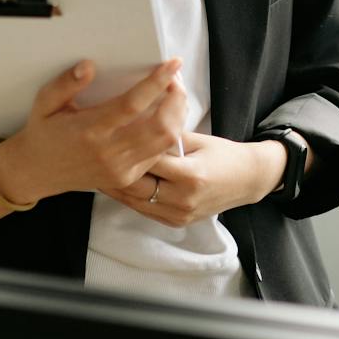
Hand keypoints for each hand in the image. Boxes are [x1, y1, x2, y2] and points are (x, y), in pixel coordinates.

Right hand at [0, 59, 187, 205]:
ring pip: (165, 142)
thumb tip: (88, 65)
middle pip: (160, 126)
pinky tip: (166, 116)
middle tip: (176, 79)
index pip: (132, 104)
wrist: (37, 172)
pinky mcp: (127, 178)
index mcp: (89, 130)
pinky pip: (158, 155)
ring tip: (175, 95)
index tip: (172, 64)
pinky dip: (168, 133)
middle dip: (177, 99)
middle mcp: (109, 152)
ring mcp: (121, 169)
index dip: (157, 83)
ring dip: (178, 116)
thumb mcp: (45, 102)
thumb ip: (66, 84)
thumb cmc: (43, 132)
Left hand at [105, 132, 285, 227]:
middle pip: (135, 185)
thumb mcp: (197, 140)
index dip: (126, 148)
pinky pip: (144, 210)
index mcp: (191, 176)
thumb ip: (167, 135)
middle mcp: (183, 199)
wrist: (247, 180)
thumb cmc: (223, 155)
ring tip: (95, 169)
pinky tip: (114, 183)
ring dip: (114, 186)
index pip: (148, 160)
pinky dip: (128, 197)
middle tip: (91, 155)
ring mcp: (179, 214)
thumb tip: (140, 116)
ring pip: (134, 201)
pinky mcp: (176, 222)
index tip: (107, 136)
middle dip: (112, 170)